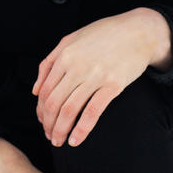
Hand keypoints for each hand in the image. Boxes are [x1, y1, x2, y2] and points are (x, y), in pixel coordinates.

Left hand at [32, 8, 171, 148]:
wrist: (138, 31)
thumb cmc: (103, 35)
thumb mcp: (71, 40)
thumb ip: (49, 62)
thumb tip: (35, 91)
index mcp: (64, 55)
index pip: (45, 90)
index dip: (40, 110)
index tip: (42, 121)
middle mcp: (77, 66)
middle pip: (54, 103)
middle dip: (48, 124)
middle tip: (49, 136)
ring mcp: (95, 76)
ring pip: (69, 110)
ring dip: (61, 130)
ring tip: (59, 141)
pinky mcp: (113, 85)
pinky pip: (93, 112)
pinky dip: (81, 130)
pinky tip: (76, 140)